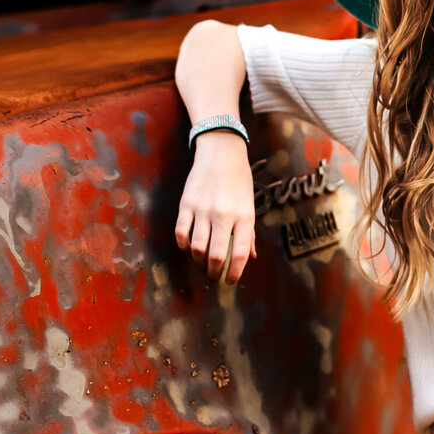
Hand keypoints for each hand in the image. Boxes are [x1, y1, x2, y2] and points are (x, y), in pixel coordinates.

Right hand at [174, 132, 256, 282]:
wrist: (221, 152)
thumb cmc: (239, 181)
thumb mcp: (250, 205)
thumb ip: (250, 233)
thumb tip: (251, 257)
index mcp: (245, 216)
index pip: (240, 254)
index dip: (235, 273)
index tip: (230, 281)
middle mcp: (224, 214)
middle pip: (216, 256)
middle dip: (214, 272)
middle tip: (213, 275)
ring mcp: (203, 209)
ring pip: (197, 248)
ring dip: (198, 261)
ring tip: (201, 262)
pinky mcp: (186, 203)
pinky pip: (181, 233)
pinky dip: (184, 245)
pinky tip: (189, 246)